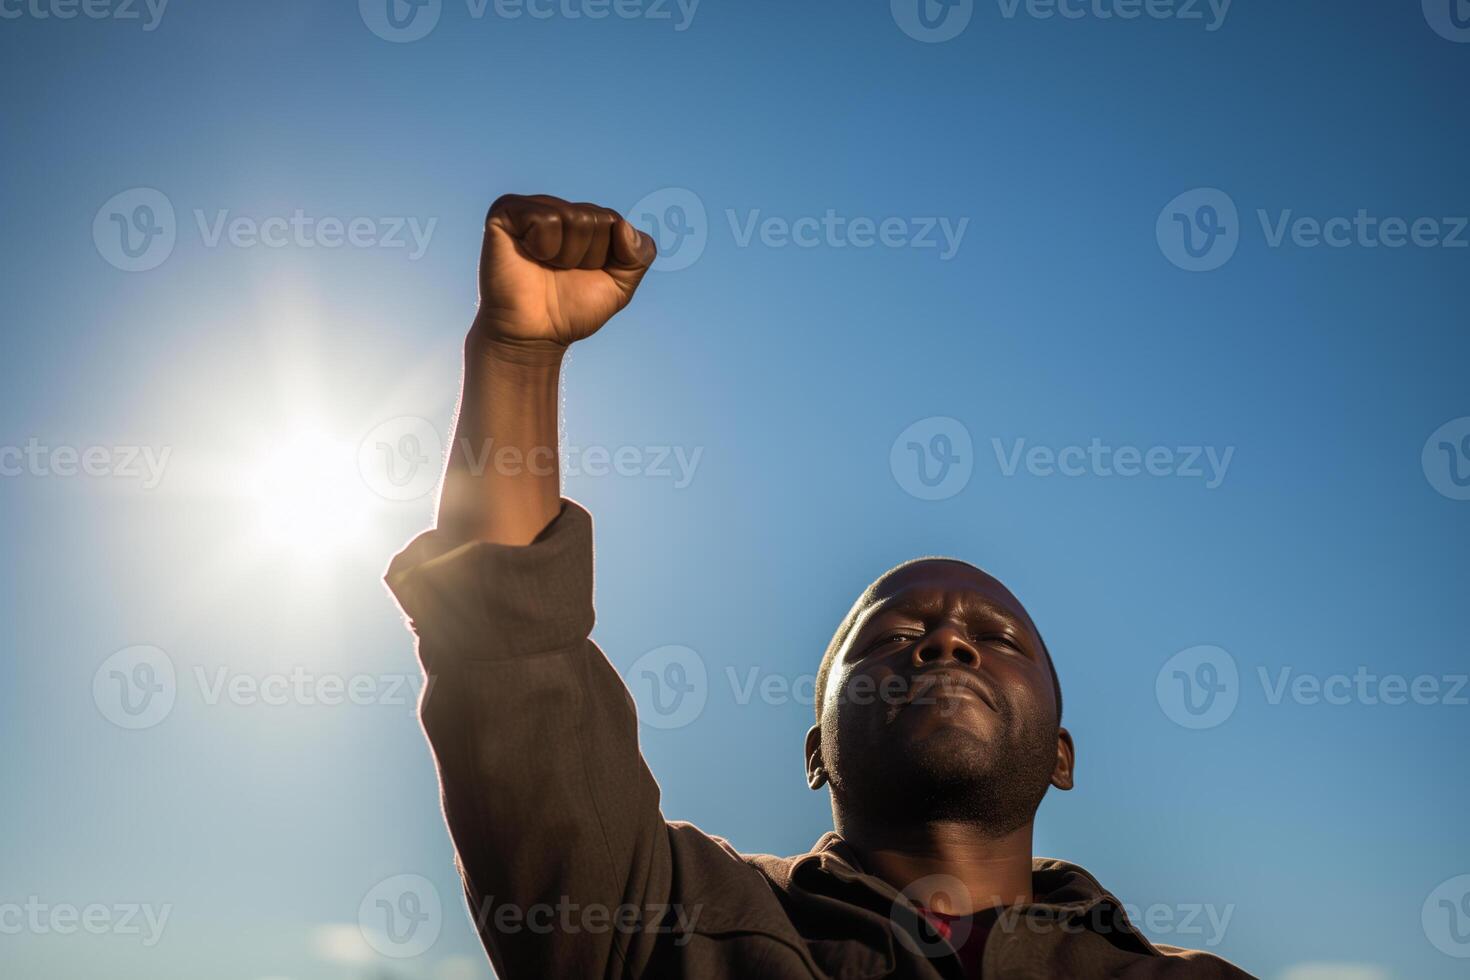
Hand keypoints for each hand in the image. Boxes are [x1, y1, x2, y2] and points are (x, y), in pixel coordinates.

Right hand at [471, 193, 656, 351]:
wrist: (535, 335)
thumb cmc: (571, 311)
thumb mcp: (621, 285)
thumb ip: (640, 254)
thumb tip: (623, 225)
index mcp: (580, 220)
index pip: (614, 222)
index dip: (606, 256)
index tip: (584, 275)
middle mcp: (556, 209)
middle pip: (595, 218)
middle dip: (586, 256)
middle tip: (561, 273)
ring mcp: (530, 208)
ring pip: (574, 217)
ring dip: (566, 255)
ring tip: (546, 267)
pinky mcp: (506, 212)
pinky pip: (546, 218)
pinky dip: (544, 246)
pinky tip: (529, 256)